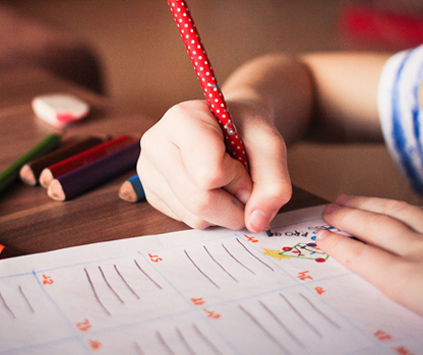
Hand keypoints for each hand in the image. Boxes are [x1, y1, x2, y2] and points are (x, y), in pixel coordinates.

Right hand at [137, 99, 291, 231]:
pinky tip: (210, 189)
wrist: (229, 125)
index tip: (244, 164)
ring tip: (226, 183)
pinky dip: (209, 214)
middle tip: (244, 186)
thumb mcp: (270, 145)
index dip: (238, 179)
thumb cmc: (246, 129)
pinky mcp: (151, 194)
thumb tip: (255, 223)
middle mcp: (155, 144)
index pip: (210, 173)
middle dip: (234, 205)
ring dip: (223, 211)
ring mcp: (148, 171)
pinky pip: (186, 221)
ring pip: (194, 217)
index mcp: (181, 119)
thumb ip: (274, 183)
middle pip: (199, 201)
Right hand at [317, 195, 422, 348]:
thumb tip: (398, 293)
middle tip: (328, 209)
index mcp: (412, 282)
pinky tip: (407, 206)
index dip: (339, 245)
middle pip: (376, 227)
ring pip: (401, 212)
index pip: (363, 258)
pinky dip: (412, 207)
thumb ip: (415, 302)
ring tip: (352, 198)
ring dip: (371, 204)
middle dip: (347, 217)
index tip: (321, 237)